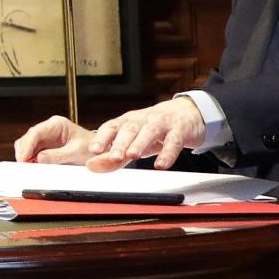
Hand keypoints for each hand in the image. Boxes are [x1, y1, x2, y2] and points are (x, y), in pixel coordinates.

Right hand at [14, 115, 98, 164]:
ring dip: (25, 155)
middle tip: (23, 166)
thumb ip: (57, 156)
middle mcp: (49, 128)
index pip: (36, 132)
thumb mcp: (76, 152)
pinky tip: (32, 166)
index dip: (27, 146)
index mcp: (57, 124)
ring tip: (28, 167)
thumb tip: (39, 159)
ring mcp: (46, 137)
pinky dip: (29, 158)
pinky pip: (32, 151)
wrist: (99, 151)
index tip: (23, 158)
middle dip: (24, 151)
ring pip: (27, 144)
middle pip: (28, 138)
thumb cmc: (91, 148)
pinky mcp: (45, 146)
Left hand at [85, 97, 205, 172]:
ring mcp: (163, 123)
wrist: (188, 112)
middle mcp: (143, 119)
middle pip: (130, 128)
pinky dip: (167, 153)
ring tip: (132, 155)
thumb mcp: (133, 142)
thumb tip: (91, 166)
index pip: (112, 126)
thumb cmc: (155, 129)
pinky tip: (161, 165)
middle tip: (113, 156)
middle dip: (120, 142)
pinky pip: (173, 141)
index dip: (102, 137)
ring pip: (150, 131)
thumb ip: (113, 156)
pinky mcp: (180, 130)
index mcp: (129, 120)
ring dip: (140, 142)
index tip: (93, 150)